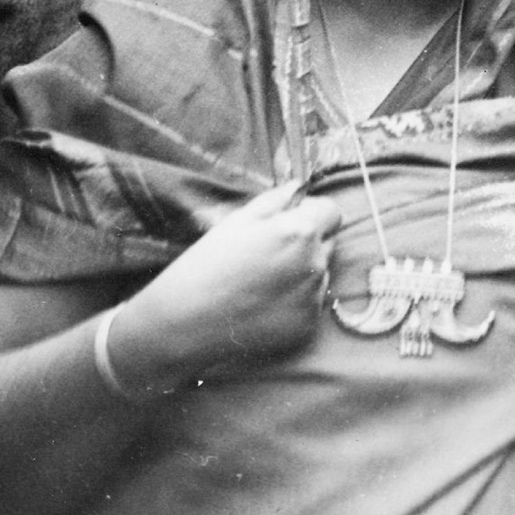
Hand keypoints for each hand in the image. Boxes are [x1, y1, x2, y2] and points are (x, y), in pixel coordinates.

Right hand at [111, 182, 341, 393]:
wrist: (183, 325)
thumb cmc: (205, 266)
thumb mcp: (235, 222)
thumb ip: (275, 201)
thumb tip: (299, 188)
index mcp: (300, 231)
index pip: (331, 213)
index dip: (312, 214)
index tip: (292, 222)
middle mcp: (315, 263)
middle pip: (327, 243)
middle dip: (306, 243)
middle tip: (268, 255)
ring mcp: (313, 297)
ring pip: (319, 274)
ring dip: (301, 273)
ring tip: (260, 284)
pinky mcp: (307, 326)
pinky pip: (310, 304)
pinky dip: (294, 303)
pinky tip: (262, 306)